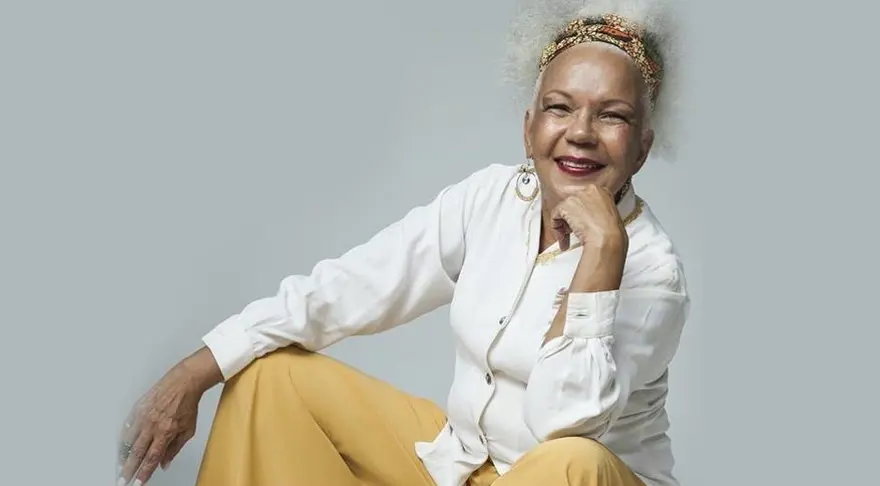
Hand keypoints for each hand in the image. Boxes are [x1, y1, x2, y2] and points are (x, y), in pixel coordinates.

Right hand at [117, 349, 220, 484]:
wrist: (184, 382)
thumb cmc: (188, 405)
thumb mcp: (188, 430)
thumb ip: (175, 449)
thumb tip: (165, 464)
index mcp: (165, 433)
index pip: (151, 459)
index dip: (143, 473)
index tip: (137, 483)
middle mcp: (152, 426)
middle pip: (137, 453)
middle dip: (128, 470)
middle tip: (122, 480)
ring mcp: (143, 417)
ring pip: (129, 441)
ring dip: (123, 456)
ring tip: (120, 466)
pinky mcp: (138, 408)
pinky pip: (127, 426)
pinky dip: (124, 437)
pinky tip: (122, 445)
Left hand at [550, 184, 626, 252]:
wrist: (607, 239)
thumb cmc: (611, 234)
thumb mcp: (608, 218)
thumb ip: (597, 213)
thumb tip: (589, 219)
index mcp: (601, 191)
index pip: (584, 200)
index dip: (581, 214)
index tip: (581, 223)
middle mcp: (588, 190)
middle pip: (573, 204)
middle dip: (571, 219)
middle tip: (572, 232)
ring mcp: (577, 196)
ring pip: (563, 210)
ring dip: (563, 226)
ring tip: (567, 238)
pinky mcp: (566, 205)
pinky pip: (555, 216)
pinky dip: (557, 229)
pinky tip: (563, 239)